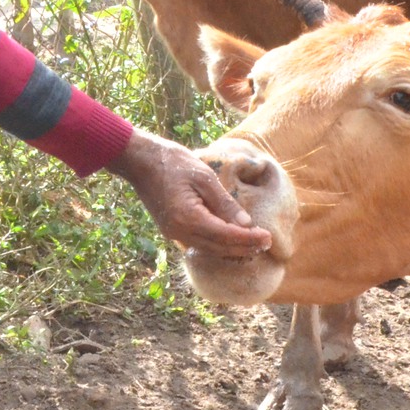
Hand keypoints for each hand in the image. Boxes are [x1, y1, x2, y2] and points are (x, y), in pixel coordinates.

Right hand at [106, 129, 272, 257]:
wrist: (140, 160)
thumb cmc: (173, 162)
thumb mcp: (204, 177)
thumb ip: (225, 202)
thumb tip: (246, 224)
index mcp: (189, 218)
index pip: (226, 236)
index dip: (249, 239)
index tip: (269, 237)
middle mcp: (180, 232)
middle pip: (219, 248)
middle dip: (244, 247)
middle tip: (267, 243)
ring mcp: (173, 233)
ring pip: (209, 249)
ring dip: (232, 249)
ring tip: (254, 244)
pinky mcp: (171, 229)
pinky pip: (199, 243)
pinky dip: (218, 244)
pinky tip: (230, 239)